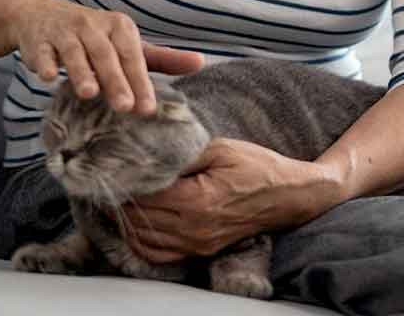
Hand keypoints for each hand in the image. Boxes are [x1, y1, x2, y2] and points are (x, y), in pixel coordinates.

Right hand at [6, 0, 202, 115]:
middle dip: (115, 80)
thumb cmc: (94, 36)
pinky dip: (44, 63)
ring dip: (81, 71)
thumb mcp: (127, 44)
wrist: (41, 16)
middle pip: (106, 55)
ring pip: (74, 52)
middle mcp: (92, 25)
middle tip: (125, 107)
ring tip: (89, 93)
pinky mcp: (37, 39)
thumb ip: (162, 58)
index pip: (133, 56)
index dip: (140, 81)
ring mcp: (63, 31)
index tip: (147, 109)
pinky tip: (49, 77)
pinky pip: (41, 52)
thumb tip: (201, 63)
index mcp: (118, 26)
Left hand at [114, 139, 343, 263]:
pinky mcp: (199, 252)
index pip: (144, 194)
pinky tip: (138, 221)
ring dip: (127, 220)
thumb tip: (149, 152)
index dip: (127, 179)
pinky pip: (157, 254)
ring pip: (142, 240)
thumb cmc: (257, 167)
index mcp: (197, 199)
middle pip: (138, 218)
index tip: (118, 165)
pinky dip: (140, 241)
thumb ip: (182, 152)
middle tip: (115, 179)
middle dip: (123, 198)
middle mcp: (194, 228)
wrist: (288, 197)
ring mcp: (196, 244)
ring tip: (124, 198)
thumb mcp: (221, 148)